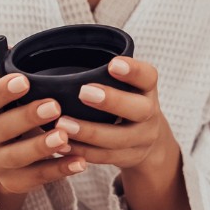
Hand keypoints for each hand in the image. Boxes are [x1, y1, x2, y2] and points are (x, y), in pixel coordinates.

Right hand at [0, 51, 85, 198]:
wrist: (8, 160)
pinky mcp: (13, 182)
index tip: (24, 81)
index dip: (1, 91)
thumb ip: (7, 71)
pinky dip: (59, 170)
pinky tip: (81, 161)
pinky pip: (37, 178)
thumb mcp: (10, 95)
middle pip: (0, 129)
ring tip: (65, 136)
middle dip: (27, 117)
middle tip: (54, 106)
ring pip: (17, 157)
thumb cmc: (14, 114)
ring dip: (41, 146)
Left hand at [59, 56, 181, 182]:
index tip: (113, 64)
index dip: (133, 71)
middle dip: (112, 101)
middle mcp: (150, 113)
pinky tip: (62, 145)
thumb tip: (59, 51)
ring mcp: (142, 139)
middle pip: (139, 109)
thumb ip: (103, 73)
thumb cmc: (124, 100)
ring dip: (89, 132)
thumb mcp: (126, 84)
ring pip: (118, 139)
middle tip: (84, 92)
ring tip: (63, 125)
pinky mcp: (129, 158)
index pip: (148, 76)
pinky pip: (105, 157)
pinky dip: (82, 151)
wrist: (148, 138)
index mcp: (147, 89)